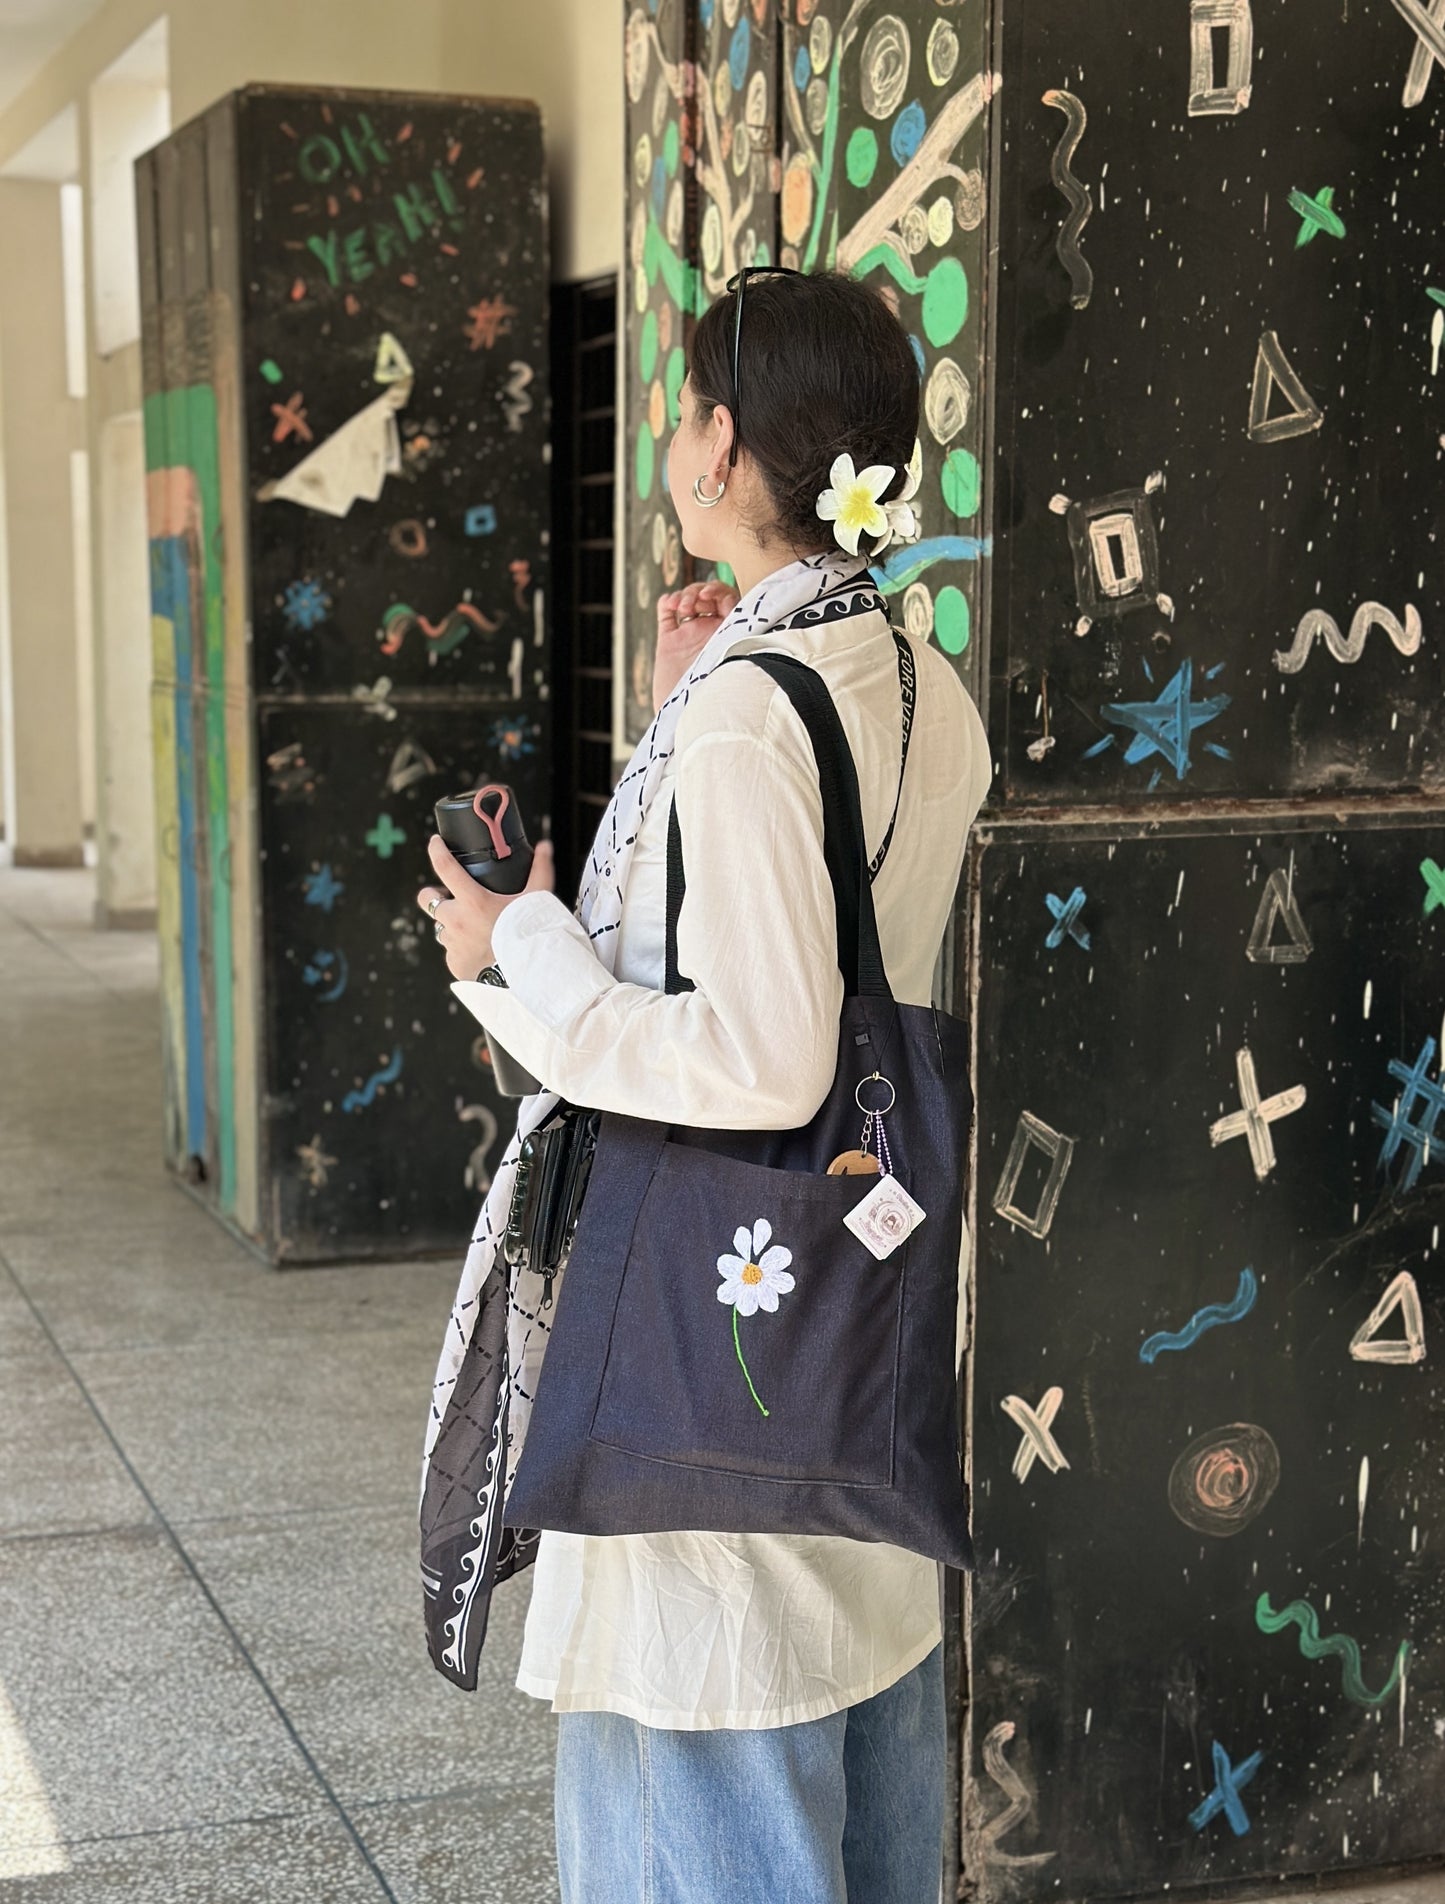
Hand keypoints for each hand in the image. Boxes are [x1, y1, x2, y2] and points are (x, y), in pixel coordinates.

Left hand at [417, 834, 555, 980]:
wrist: (527, 977)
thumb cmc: (531, 937)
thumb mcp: (537, 900)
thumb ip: (540, 870)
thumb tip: (545, 846)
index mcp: (473, 901)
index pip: (444, 868)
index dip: (436, 850)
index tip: (435, 843)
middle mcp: (456, 921)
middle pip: (426, 899)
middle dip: (434, 895)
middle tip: (450, 896)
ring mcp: (452, 944)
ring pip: (440, 927)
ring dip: (451, 923)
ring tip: (474, 927)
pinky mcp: (454, 963)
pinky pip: (451, 951)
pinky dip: (461, 947)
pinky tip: (480, 949)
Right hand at [653, 579, 740, 709]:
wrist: (691, 722)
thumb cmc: (723, 700)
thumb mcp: (739, 668)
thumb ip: (748, 646)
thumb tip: (773, 627)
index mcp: (733, 636)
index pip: (730, 601)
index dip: (721, 591)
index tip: (713, 597)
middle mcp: (712, 634)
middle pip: (709, 595)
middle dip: (703, 589)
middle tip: (699, 598)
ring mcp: (690, 637)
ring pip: (688, 600)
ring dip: (686, 594)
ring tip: (683, 606)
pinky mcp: (669, 643)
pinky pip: (666, 613)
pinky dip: (667, 601)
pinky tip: (671, 604)